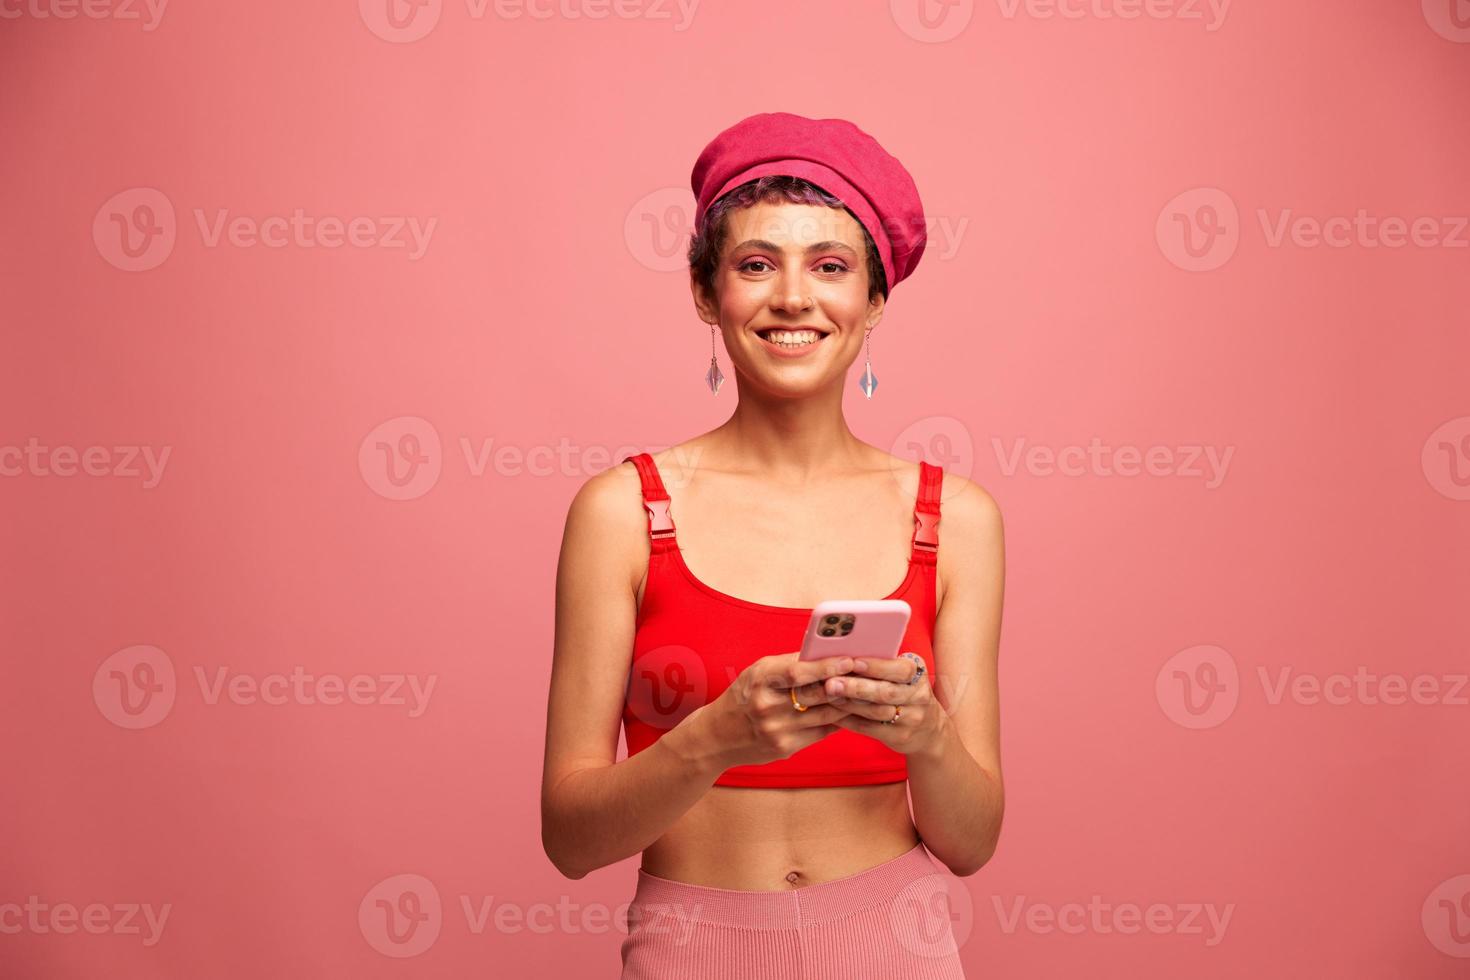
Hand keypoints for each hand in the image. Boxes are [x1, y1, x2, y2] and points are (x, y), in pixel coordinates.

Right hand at [701, 652, 855, 768]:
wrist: (717, 736)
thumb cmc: (744, 696)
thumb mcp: (758, 673)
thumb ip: (790, 663)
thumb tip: (827, 652)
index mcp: (761, 679)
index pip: (799, 671)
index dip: (828, 666)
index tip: (851, 659)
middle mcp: (767, 705)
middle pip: (817, 694)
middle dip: (847, 685)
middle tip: (870, 676)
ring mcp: (777, 729)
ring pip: (826, 715)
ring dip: (850, 704)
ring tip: (869, 693)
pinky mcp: (785, 748)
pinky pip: (821, 732)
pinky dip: (839, 721)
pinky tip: (853, 713)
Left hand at [824, 652, 946, 756]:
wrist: (930, 730)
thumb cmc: (907, 694)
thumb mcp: (904, 677)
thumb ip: (883, 667)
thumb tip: (846, 655)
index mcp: (918, 675)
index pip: (900, 669)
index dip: (876, 666)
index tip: (853, 662)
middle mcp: (918, 697)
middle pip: (886, 692)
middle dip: (856, 687)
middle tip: (831, 682)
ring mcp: (911, 719)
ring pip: (876, 711)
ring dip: (850, 704)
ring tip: (829, 696)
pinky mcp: (900, 737)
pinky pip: (870, 728)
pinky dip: (850, 720)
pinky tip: (834, 713)